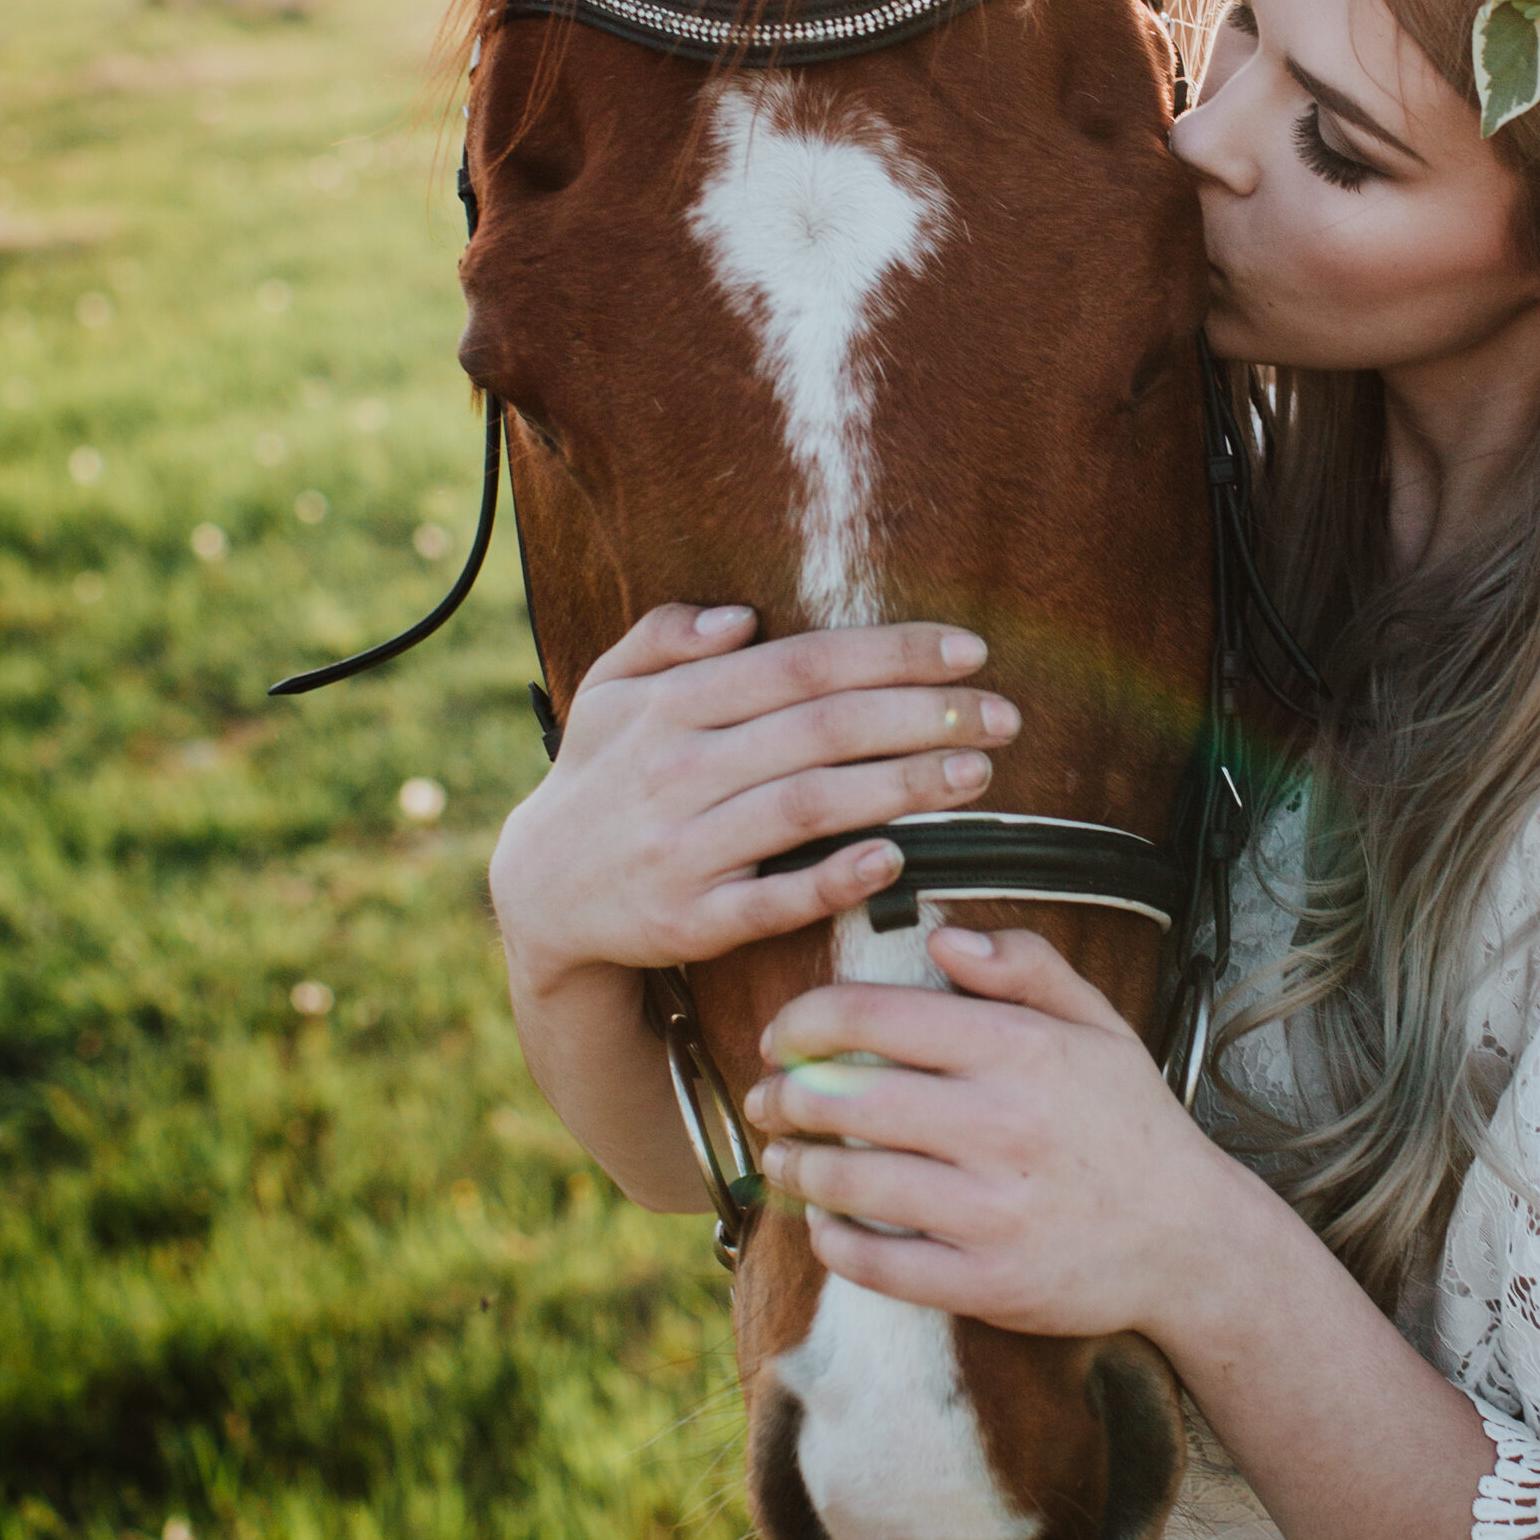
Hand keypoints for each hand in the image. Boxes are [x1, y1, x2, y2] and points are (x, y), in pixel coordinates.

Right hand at [488, 605, 1022, 1004]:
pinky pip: (770, 900)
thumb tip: (741, 618)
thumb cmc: (600, 777)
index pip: (801, 665)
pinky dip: (832, 879)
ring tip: (978, 774)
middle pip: (820, 730)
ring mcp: (681, 849)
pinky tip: (896, 858)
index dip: (890, 654)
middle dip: (922, 716)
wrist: (537, 897)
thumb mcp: (609, 692)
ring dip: (900, 787)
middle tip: (1002, 715)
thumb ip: (666, 638)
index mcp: (671, 705)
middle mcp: (676, 770)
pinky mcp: (687, 922)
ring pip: (807, 806)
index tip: (969, 650)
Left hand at [743, 926, 1256, 1344]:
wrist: (1190, 1237)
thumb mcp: (1097, 1021)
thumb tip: (943, 938)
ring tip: (780, 1158)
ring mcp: (991, 1209)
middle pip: (846, 1098)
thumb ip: (1024, 964)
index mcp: (1019, 1048)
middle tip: (767, 1098)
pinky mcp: (986, 1281)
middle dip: (785, 1096)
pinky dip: (834, 1242)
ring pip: (851, 1180)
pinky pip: (879, 1263)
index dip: (805, 1020)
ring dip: (795, 1168)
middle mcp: (1000, 1124)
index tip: (782, 1034)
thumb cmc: (1130, 1119)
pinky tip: (824, 1225)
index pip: (875, 1017)